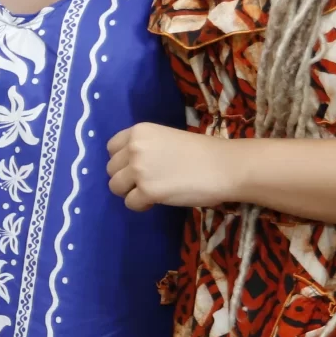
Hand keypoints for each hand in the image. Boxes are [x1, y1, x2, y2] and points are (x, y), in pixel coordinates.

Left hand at [107, 122, 243, 211]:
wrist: (224, 166)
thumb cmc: (202, 152)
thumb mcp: (166, 139)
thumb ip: (145, 148)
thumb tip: (129, 166)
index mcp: (139, 131)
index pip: (112, 148)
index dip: (122, 160)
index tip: (137, 167)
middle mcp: (134, 148)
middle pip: (111, 169)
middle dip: (126, 178)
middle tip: (148, 182)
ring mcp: (138, 170)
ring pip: (115, 187)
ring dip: (130, 192)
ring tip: (151, 192)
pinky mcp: (147, 191)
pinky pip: (130, 203)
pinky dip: (142, 205)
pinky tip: (158, 200)